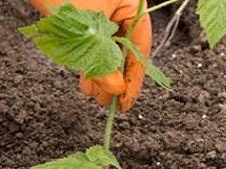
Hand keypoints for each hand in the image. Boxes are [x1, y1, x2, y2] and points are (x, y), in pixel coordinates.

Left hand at [30, 0, 151, 110]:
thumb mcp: (87, 31)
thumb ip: (102, 62)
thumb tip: (116, 90)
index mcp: (133, 7)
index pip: (140, 49)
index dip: (133, 79)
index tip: (125, 102)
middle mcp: (122, 9)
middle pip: (124, 50)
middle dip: (115, 79)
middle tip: (107, 103)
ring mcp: (104, 12)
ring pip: (107, 49)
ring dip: (100, 73)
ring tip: (93, 94)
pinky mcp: (85, 16)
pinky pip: (93, 44)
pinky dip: (89, 62)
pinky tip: (86, 80)